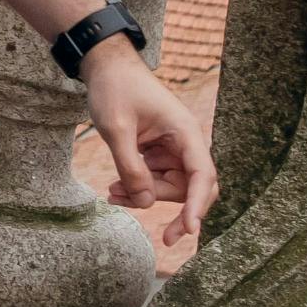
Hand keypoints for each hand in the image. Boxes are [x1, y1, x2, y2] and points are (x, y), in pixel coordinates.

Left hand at [83, 39, 218, 249]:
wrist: (104, 67)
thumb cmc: (114, 90)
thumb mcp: (116, 128)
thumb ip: (131, 166)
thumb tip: (147, 203)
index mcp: (185, 133)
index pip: (203, 176)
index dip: (198, 205)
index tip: (190, 229)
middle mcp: (185, 143)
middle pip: (190, 187)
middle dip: (175, 210)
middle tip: (163, 239)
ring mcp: (172, 149)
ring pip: (170, 187)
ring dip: (146, 197)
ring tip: (112, 194)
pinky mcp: (158, 153)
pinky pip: (155, 180)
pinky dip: (138, 188)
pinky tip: (115, 190)